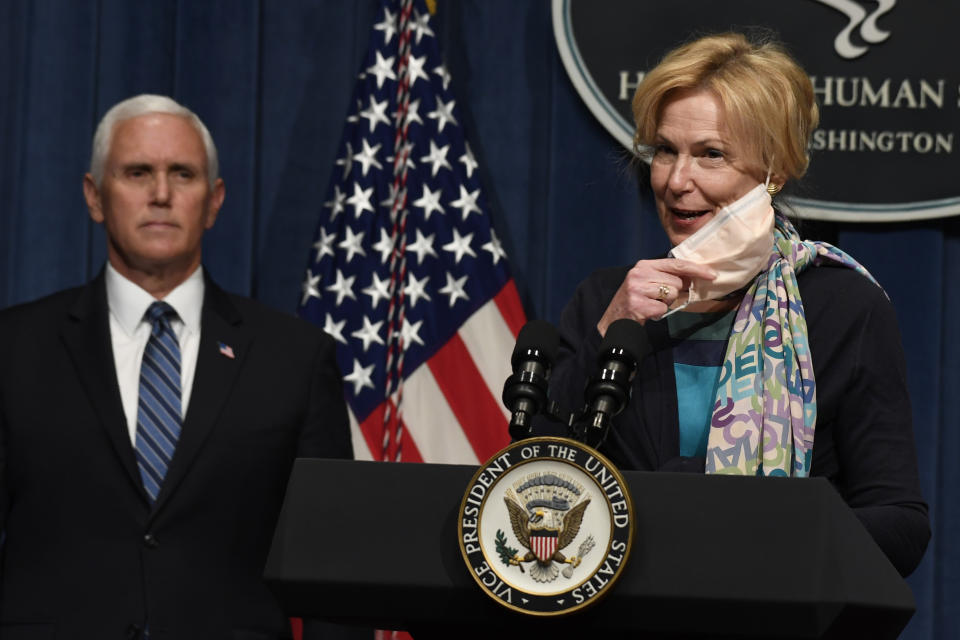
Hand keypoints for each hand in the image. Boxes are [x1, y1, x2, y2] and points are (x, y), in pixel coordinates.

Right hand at [597, 258, 716, 334]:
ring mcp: (637, 289)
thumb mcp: (647, 282)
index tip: (712, 275)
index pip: (676, 264)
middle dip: (673, 292)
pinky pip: (663, 308)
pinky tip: (647, 312)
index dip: (696, 269)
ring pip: (671, 295)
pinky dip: (658, 313)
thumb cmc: (635, 299)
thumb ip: (667, 276)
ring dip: (665, 303)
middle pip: (676, 282)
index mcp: (643, 265)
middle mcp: (639, 274)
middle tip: (658, 297)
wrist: (614, 320)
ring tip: (651, 304)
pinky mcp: (638, 305)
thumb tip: (693, 277)